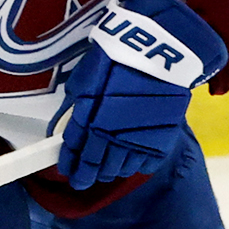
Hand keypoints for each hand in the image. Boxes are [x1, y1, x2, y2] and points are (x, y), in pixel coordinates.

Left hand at [57, 0, 226, 188]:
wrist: (159, 50)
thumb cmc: (118, 56)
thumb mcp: (87, 77)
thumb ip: (77, 104)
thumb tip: (70, 122)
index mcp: (88, 119)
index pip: (74, 151)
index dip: (70, 165)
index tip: (69, 173)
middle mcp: (110, 136)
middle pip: (96, 167)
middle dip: (89, 174)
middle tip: (86, 177)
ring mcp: (136, 141)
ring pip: (119, 169)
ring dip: (111, 170)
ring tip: (110, 167)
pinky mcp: (160, 141)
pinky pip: (144, 165)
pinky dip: (136, 164)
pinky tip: (132, 158)